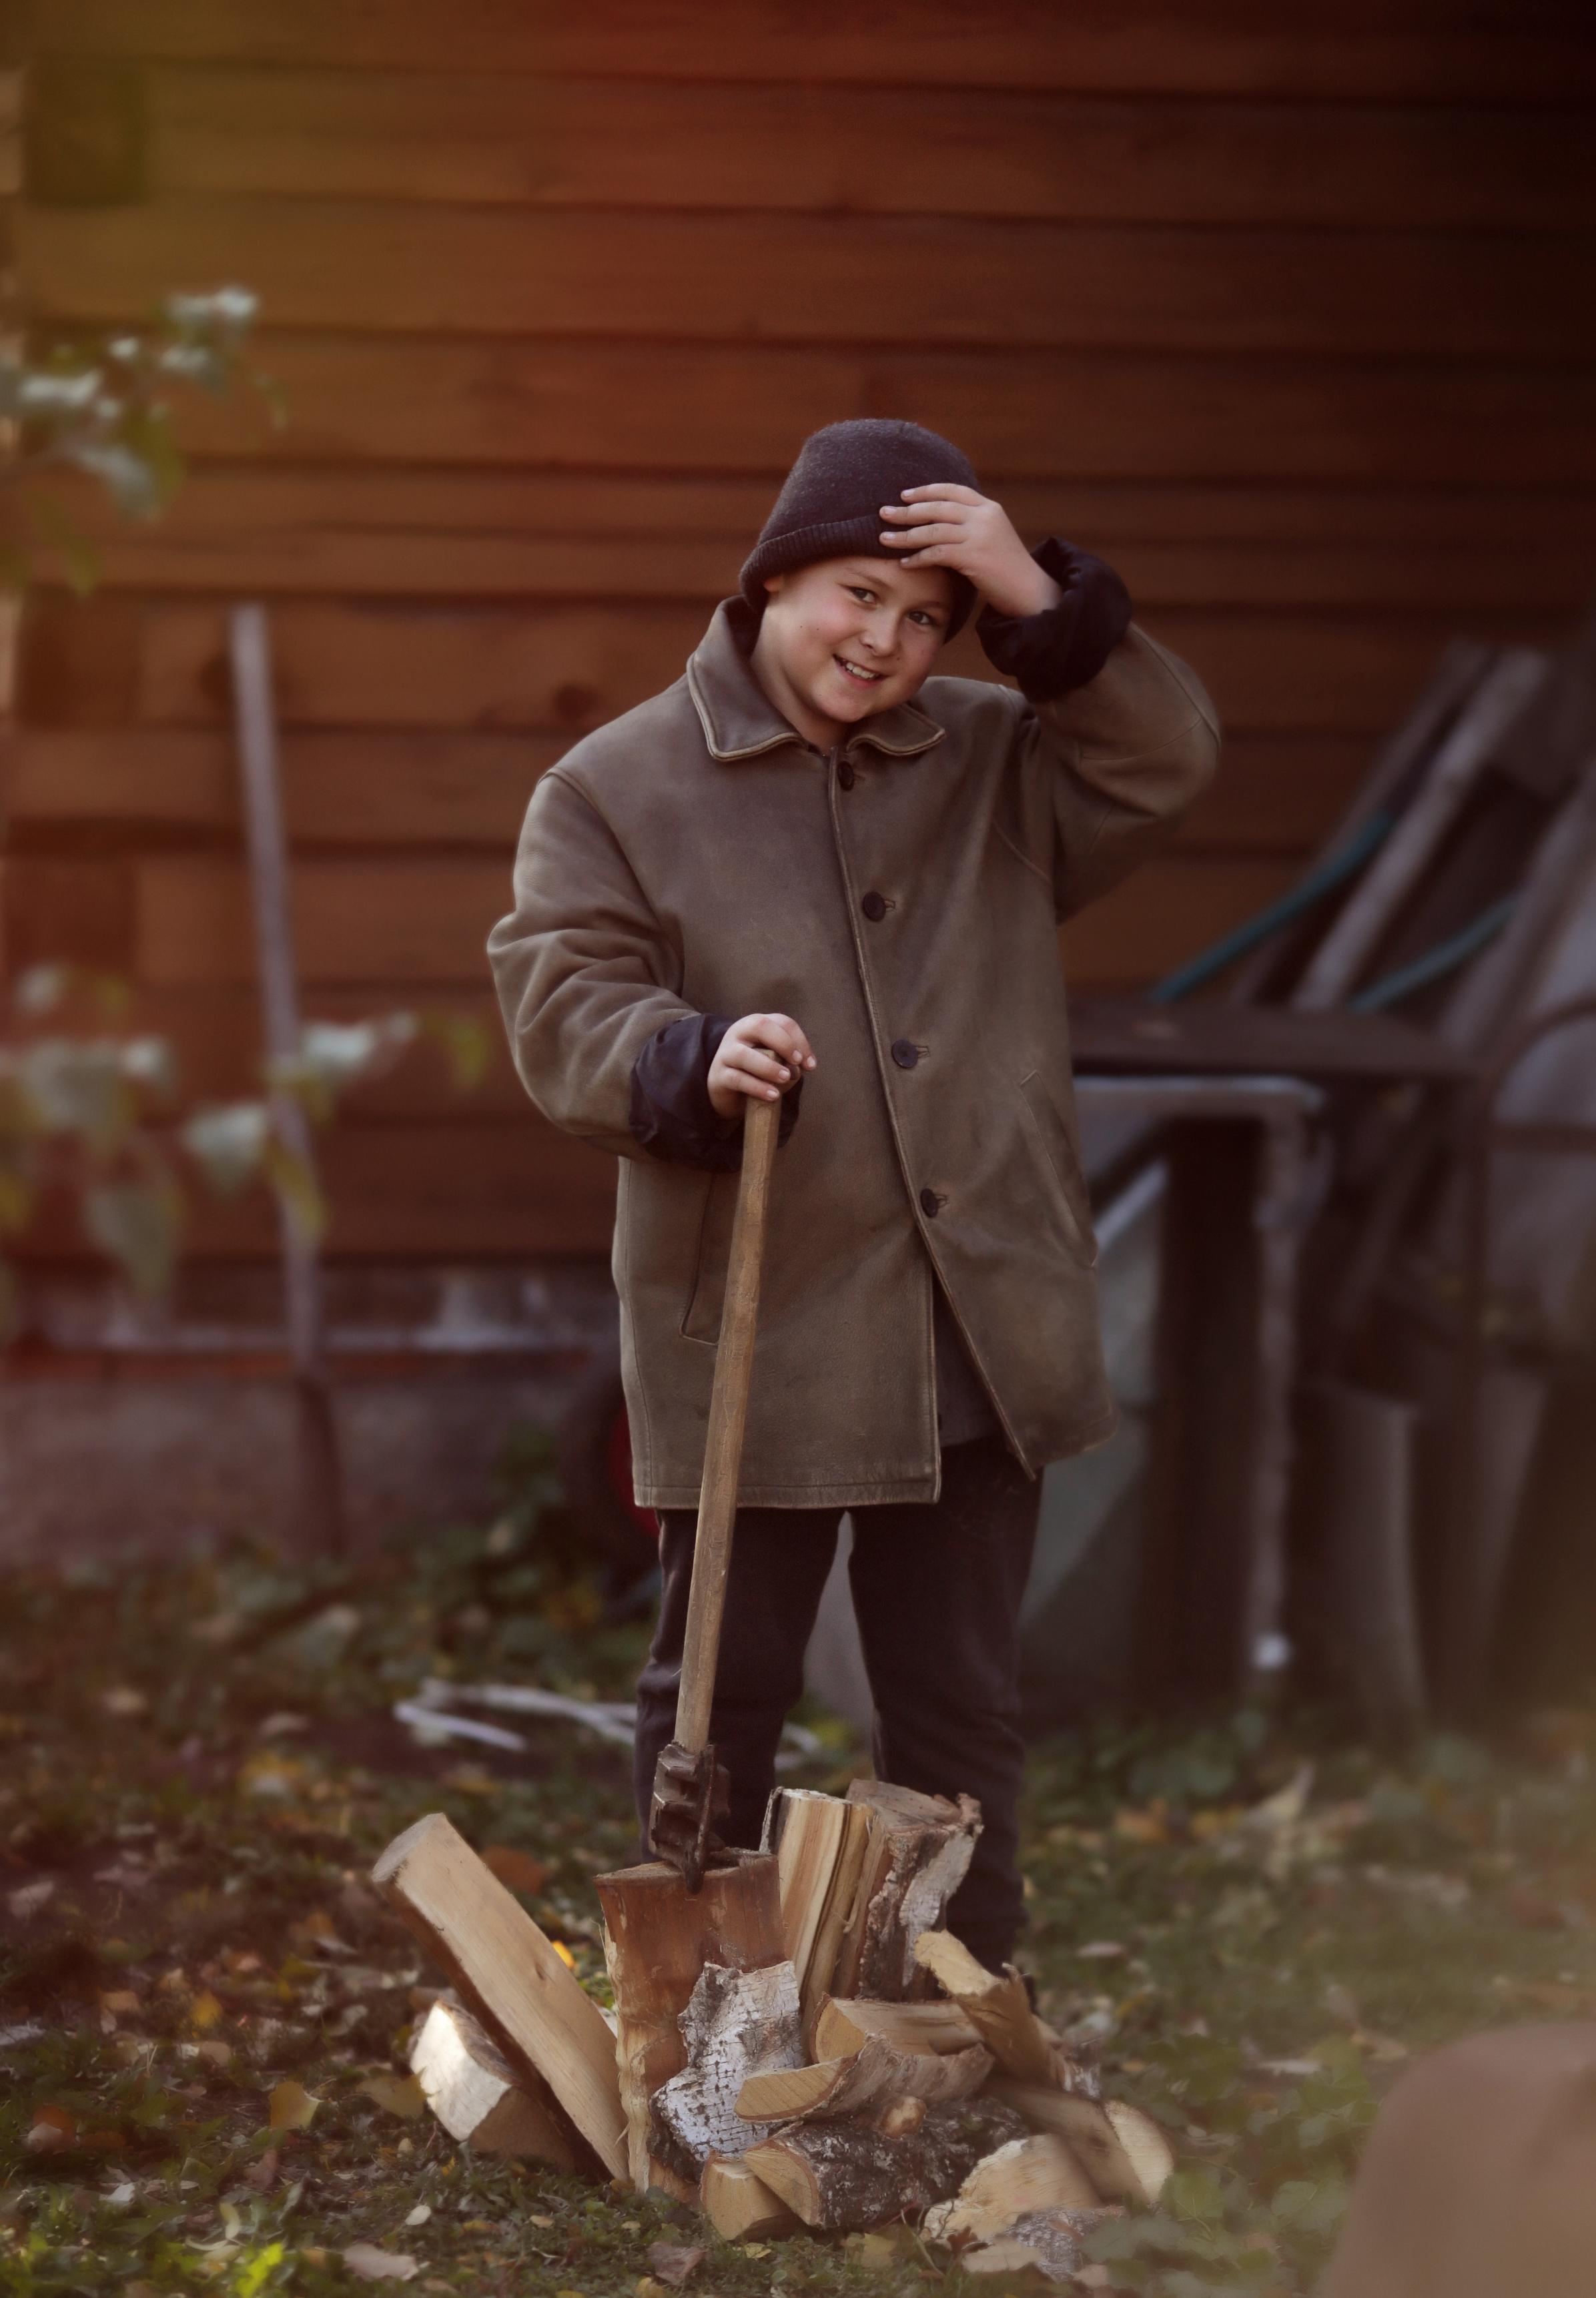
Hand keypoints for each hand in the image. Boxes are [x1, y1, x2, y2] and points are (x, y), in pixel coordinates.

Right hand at [708, 1012, 815, 1118]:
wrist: (728, 1092)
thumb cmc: (757, 1073)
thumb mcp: (777, 1064)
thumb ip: (789, 1063)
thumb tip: (798, 1068)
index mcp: (756, 1025)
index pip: (781, 1022)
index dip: (799, 1040)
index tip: (810, 1065)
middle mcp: (738, 1033)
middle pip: (759, 1025)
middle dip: (783, 1043)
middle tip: (796, 1062)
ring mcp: (725, 1053)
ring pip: (744, 1054)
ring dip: (769, 1067)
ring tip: (785, 1078)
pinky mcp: (719, 1076)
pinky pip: (737, 1079)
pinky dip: (757, 1087)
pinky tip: (773, 1095)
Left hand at [879, 484, 1062, 619]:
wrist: (1029, 590)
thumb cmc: (1007, 568)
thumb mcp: (992, 537)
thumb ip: (971, 525)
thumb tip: (941, 523)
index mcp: (988, 508)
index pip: (952, 490)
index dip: (926, 491)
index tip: (904, 495)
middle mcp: (984, 517)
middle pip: (937, 507)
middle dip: (908, 510)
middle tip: (884, 513)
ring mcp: (979, 536)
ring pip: (933, 530)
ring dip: (905, 535)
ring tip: (884, 538)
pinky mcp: (974, 557)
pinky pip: (937, 554)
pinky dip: (918, 558)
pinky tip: (904, 563)